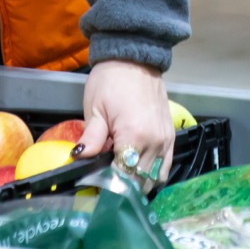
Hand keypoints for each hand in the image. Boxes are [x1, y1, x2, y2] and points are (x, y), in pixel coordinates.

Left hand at [82, 60, 173, 186]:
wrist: (134, 57)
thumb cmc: (110, 80)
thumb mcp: (95, 109)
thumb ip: (91, 138)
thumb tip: (79, 159)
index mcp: (135, 136)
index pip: (122, 176)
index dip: (107, 188)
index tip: (93, 191)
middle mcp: (155, 142)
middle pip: (140, 182)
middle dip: (121, 190)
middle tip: (103, 188)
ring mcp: (166, 140)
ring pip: (155, 179)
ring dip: (138, 184)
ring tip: (120, 180)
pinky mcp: (170, 136)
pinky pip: (164, 166)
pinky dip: (151, 175)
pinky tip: (136, 171)